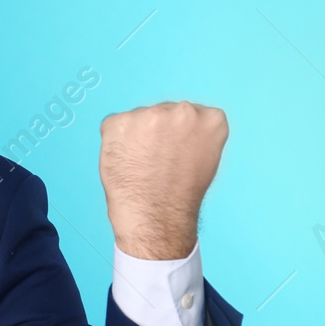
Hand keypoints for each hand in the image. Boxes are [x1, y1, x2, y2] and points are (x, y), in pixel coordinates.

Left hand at [98, 101, 227, 259]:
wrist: (156, 215)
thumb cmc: (181, 193)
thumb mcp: (207, 156)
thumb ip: (195, 133)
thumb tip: (178, 126)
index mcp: (210, 119)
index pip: (190, 115)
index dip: (178, 135)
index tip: (176, 152)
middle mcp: (182, 110)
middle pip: (162, 112)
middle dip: (156, 132)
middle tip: (156, 160)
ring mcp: (148, 114)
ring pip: (138, 119)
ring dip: (135, 136)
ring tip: (141, 164)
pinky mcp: (118, 123)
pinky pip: (113, 127)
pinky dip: (114, 141)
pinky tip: (125, 161)